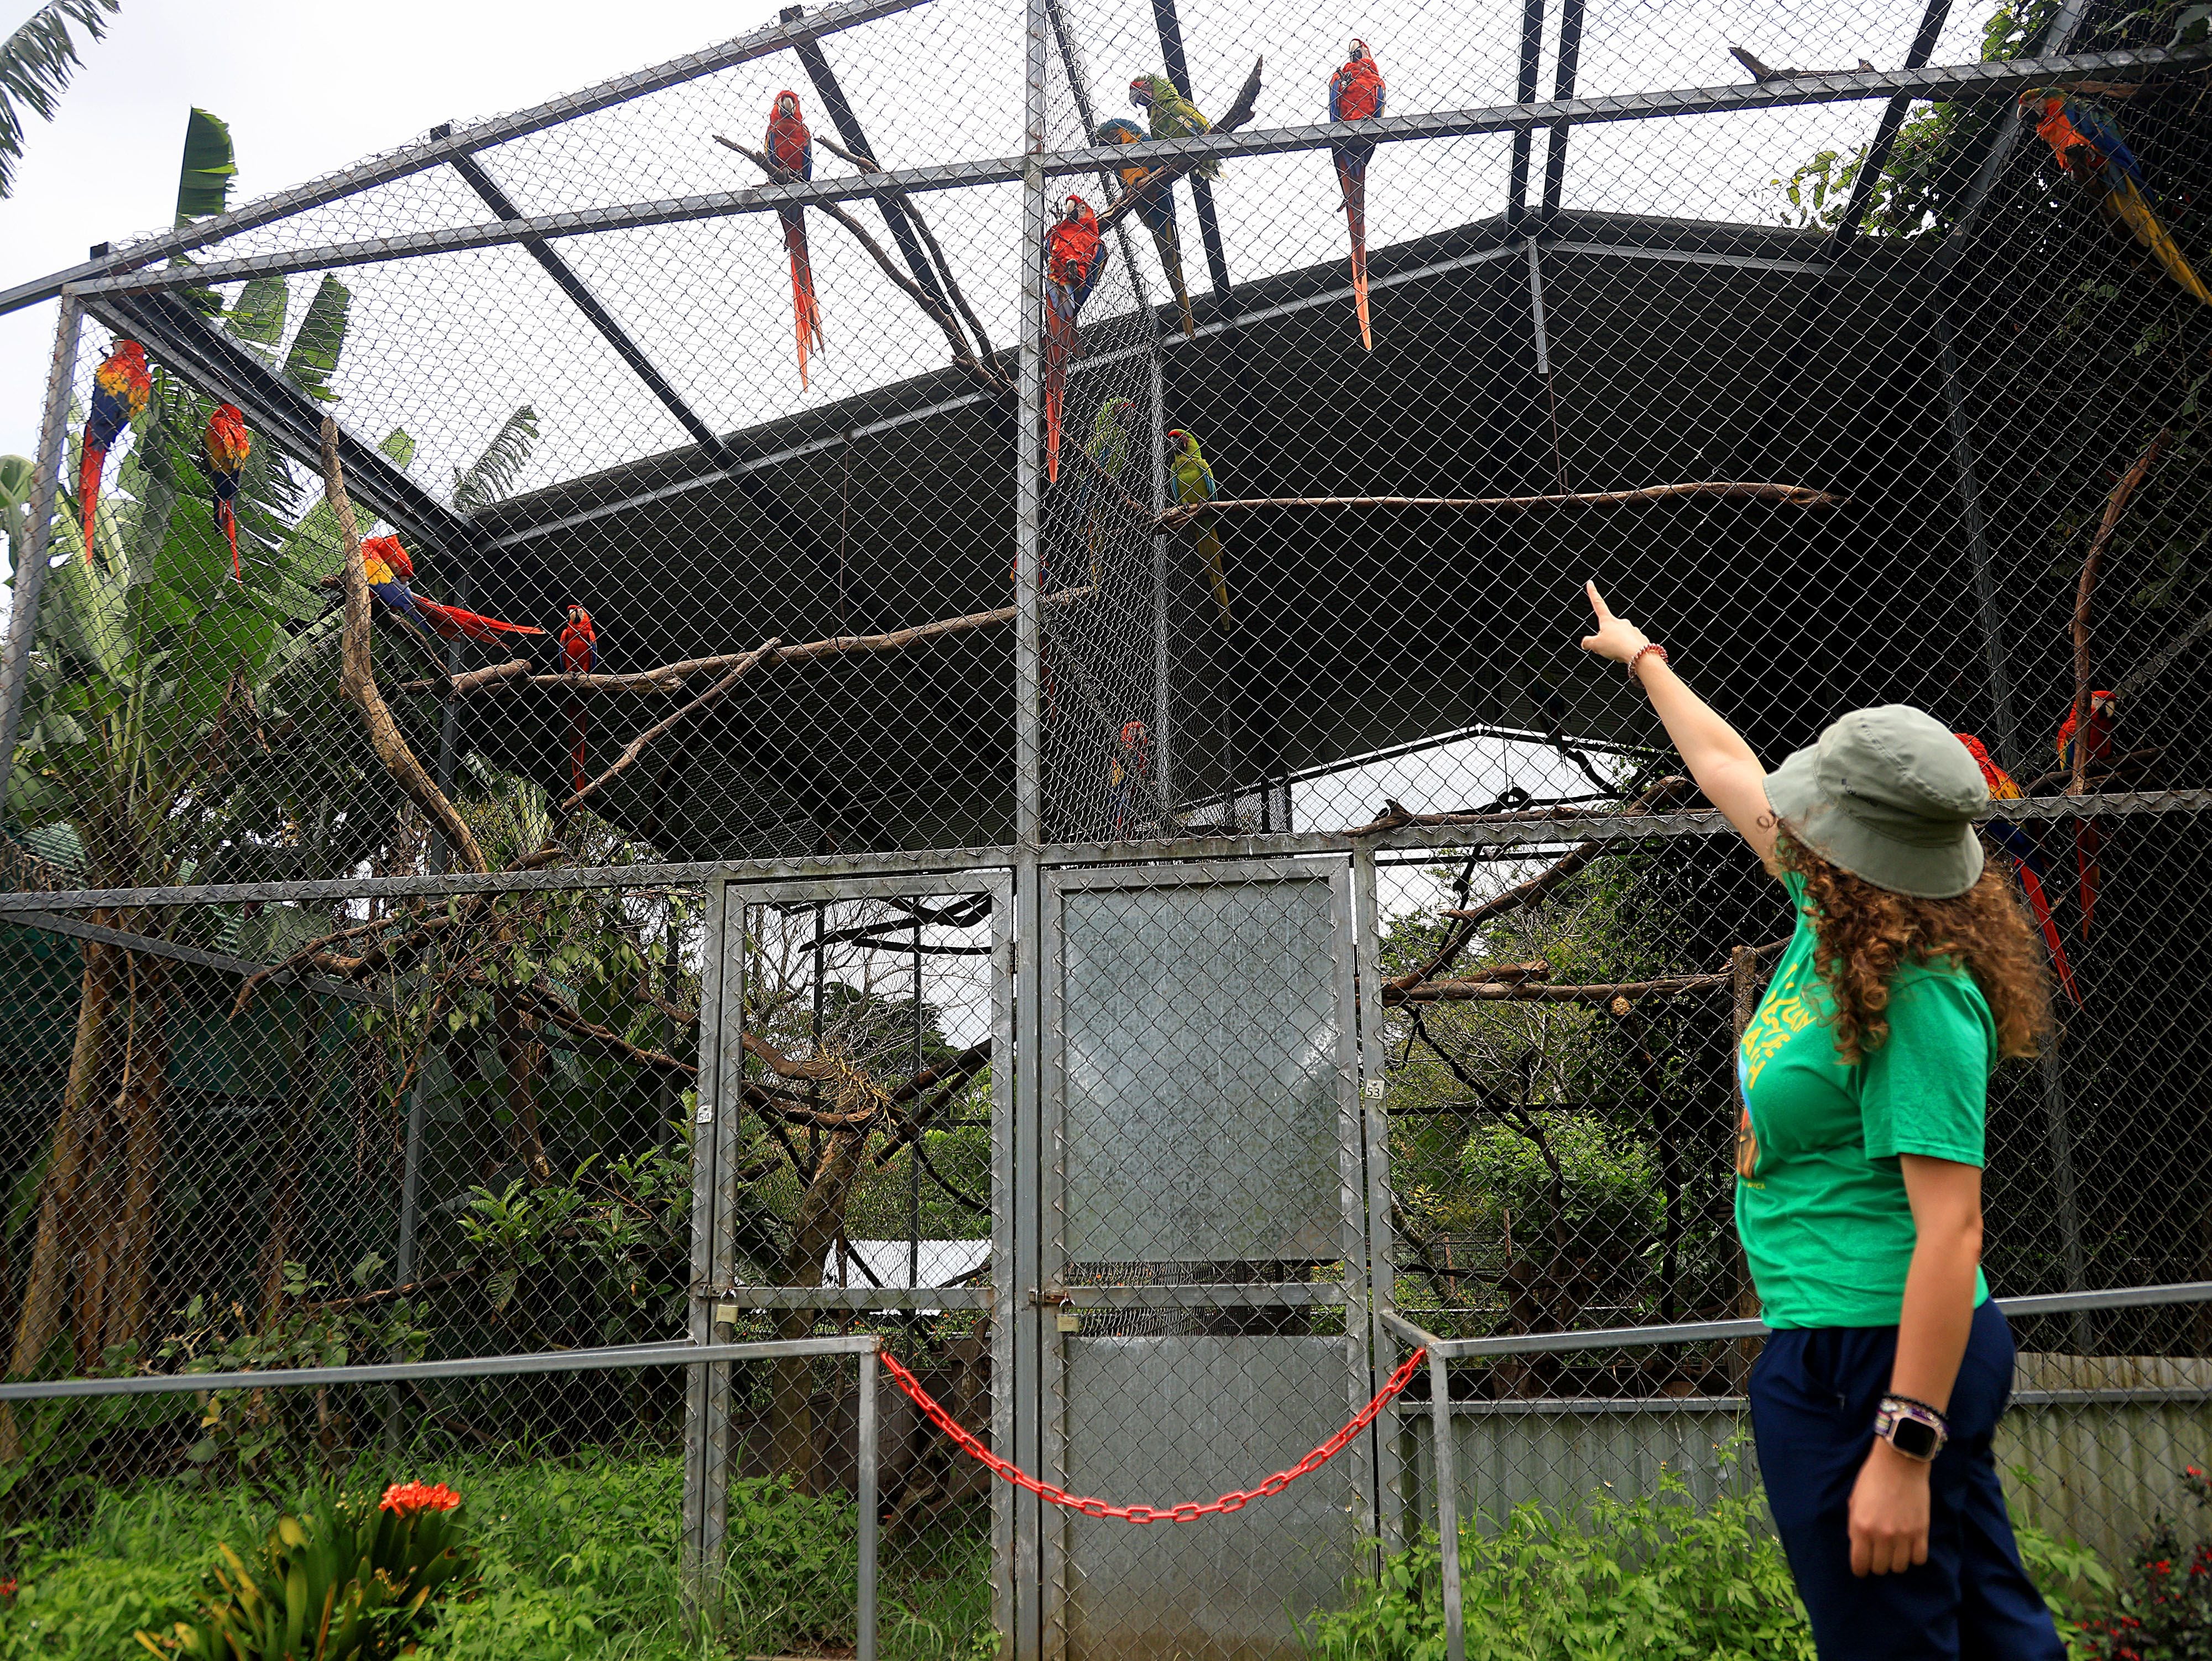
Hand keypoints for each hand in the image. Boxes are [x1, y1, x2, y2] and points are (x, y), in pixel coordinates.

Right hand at [1580, 582, 1651, 667]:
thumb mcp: (1596, 646)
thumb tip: (1584, 642)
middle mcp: (1621, 622)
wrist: (1639, 653)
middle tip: (1606, 649)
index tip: (1591, 583)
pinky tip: (1626, 655)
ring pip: (1620, 637)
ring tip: (1617, 654)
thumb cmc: (1618, 647)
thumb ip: (1588, 643)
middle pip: (1609, 628)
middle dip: (1606, 638)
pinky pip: (1630, 644)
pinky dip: (1626, 650)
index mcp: (1608, 621)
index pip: (1598, 604)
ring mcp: (1631, 629)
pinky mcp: (1640, 638)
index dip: (1593, 593)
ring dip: (1617, 645)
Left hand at [1848, 1439, 1931, 1575]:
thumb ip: (1855, 1526)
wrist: (1899, 1464)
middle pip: (1880, 1568)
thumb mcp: (1854, 1501)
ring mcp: (1903, 1536)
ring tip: (1894, 1550)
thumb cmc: (1872, 1479)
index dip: (1860, 1569)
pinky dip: (1914, 1556)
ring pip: (1900, 1567)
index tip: (1862, 1568)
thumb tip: (1859, 1546)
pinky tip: (1910, 1547)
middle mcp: (1881, 1536)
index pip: (1859, 1564)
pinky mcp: (1921, 1532)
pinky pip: (1919, 1559)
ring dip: (1895, 1561)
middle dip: (1877, 1563)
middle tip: (1878, 1554)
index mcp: (1860, 1527)